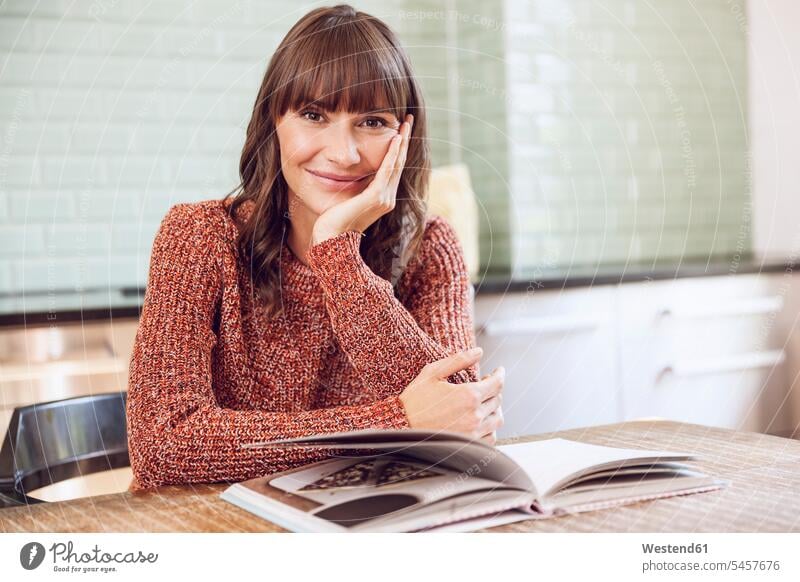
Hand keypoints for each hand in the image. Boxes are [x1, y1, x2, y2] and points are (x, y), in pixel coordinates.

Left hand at [311, 113, 413, 244]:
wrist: (331, 240)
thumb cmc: (333, 222)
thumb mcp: (347, 199)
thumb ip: (354, 186)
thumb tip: (351, 172)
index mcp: (382, 198)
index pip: (394, 167)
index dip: (399, 148)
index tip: (401, 130)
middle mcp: (387, 198)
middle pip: (400, 162)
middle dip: (405, 139)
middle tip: (408, 119)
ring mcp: (384, 198)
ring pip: (396, 164)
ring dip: (402, 141)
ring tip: (405, 123)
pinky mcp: (375, 198)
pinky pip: (387, 171)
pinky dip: (392, 154)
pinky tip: (395, 139)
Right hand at [399, 347, 504, 445]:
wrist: (401, 427)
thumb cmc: (414, 399)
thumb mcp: (433, 373)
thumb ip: (458, 360)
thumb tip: (479, 351)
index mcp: (468, 395)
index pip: (497, 383)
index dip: (500, 374)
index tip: (498, 370)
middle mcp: (474, 415)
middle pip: (498, 400)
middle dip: (495, 389)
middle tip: (486, 383)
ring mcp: (473, 433)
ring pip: (497, 419)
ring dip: (495, 408)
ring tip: (486, 402)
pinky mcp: (468, 445)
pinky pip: (490, 437)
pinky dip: (490, 427)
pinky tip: (481, 420)